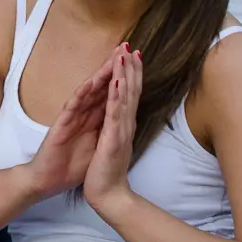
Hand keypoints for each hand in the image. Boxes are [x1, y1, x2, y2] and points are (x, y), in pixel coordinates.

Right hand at [24, 46, 122, 198]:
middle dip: (113, 67)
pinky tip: (89, 83)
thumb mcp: (96, 144)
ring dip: (99, 75)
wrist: (48, 181)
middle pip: (100, 86)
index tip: (136, 60)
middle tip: (126, 47)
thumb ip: (105, 128)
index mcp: (93, 119)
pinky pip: (71, 108)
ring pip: (87, 92)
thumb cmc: (70, 165)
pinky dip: (80, 95)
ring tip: (111, 59)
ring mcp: (71, 118)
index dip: (123, 76)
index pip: (110, 93)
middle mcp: (83, 114)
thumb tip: (120, 118)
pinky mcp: (60, 126)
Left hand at [84, 46, 142, 213]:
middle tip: (132, 46)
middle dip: (131, 68)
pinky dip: (116, 97)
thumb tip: (125, 114)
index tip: (133, 54)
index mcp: (124, 125)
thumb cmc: (108, 170)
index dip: (132, 74)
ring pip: (124, 98)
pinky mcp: (112, 140)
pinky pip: (114, 115)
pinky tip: (116, 82)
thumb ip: (120, 127)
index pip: (130, 95)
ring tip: (125, 55)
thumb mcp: (114, 143)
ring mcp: (120, 131)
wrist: (108, 195)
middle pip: (131, 92)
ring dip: (125, 76)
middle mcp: (126, 125)